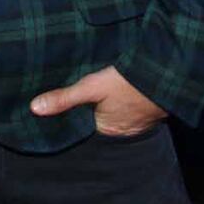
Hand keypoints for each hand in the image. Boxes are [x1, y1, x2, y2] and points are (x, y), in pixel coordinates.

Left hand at [29, 65, 165, 137]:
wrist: (169, 72)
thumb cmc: (129, 82)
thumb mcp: (92, 87)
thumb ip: (65, 98)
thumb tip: (34, 108)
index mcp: (107, 131)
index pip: (82, 131)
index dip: (69, 122)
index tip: (53, 114)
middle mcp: (123, 131)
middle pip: (96, 124)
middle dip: (85, 114)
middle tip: (67, 102)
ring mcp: (138, 122)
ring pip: (112, 116)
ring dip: (103, 108)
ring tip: (87, 96)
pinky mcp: (148, 110)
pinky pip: (128, 109)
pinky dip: (119, 103)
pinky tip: (112, 92)